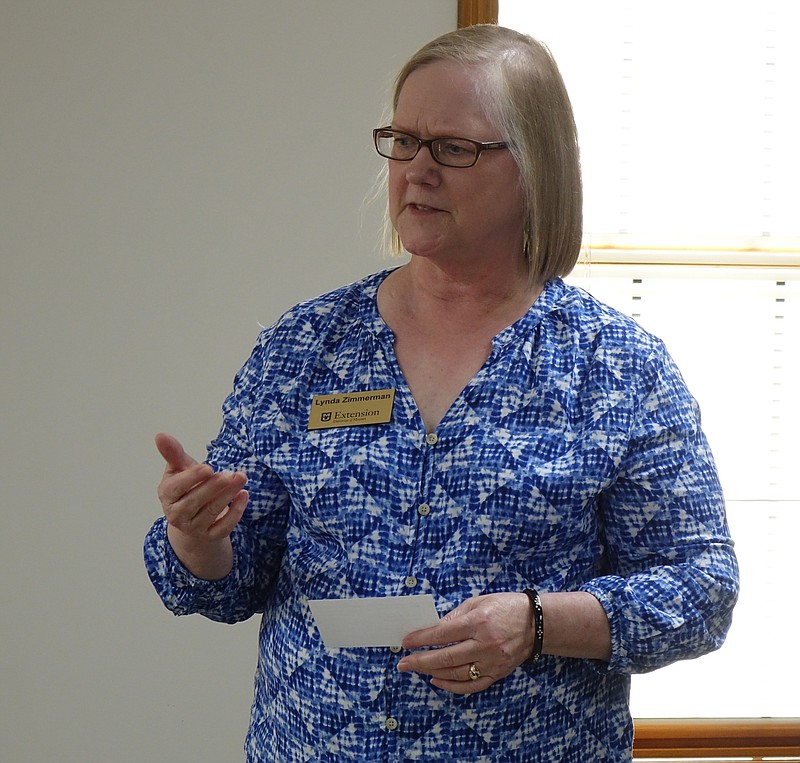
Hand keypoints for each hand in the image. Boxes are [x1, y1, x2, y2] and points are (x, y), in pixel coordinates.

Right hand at [155, 432, 248, 578]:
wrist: (192, 518)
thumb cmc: (187, 487)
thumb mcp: (179, 469)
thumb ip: (173, 453)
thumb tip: (160, 434)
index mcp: (167, 495)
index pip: (176, 488)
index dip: (192, 478)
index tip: (208, 468)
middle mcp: (177, 514)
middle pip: (195, 501)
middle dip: (215, 487)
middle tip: (231, 474)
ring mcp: (194, 527)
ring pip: (211, 512)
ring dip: (228, 495)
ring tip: (241, 478)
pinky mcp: (211, 536)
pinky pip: (224, 527)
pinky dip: (236, 512)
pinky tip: (244, 495)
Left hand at [397, 592, 533, 694]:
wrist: (537, 623)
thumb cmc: (506, 607)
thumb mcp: (478, 602)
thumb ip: (455, 616)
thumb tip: (434, 628)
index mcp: (479, 622)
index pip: (443, 633)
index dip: (422, 638)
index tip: (406, 642)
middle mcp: (485, 644)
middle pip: (447, 657)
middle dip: (421, 661)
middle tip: (403, 663)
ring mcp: (492, 662)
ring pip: (456, 674)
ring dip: (433, 673)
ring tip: (417, 669)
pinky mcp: (498, 674)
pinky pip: (472, 685)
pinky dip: (452, 686)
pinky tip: (437, 681)